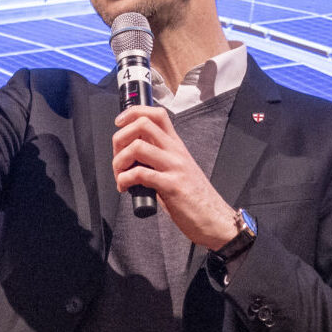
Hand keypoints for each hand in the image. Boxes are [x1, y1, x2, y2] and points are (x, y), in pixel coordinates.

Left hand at [112, 106, 240, 249]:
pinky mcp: (171, 185)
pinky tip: (125, 188)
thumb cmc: (195, 198)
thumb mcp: (177, 169)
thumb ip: (158, 159)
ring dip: (119, 161)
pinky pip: (141, 173)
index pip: (156, 114)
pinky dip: (124, 180)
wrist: (214, 219)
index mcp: (176, 146)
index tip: (120, 122)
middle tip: (117, 156)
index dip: (134, 112)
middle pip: (143, 124)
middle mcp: (176, 152)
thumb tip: (132, 157)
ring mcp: (174, 167)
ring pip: (138, 147)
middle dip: (120, 138)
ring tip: (120, 176)